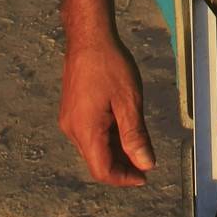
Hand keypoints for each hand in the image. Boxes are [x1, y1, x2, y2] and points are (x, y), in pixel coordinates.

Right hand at [59, 35, 155, 186]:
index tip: (144, 176)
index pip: (102, 170)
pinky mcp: (72, 110)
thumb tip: (145, 164)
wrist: (88, 38)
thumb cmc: (109, 65)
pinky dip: (107, 138)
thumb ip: (135, 136)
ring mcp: (70, 120)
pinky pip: (89, 133)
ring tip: (138, 143)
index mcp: (86, 130)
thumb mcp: (129, 101)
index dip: (124, 178)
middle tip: (146, 161)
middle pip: (97, 161)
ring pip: (93, 148)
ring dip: (115, 152)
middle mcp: (72, 130)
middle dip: (122, 166)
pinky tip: (123, 127)